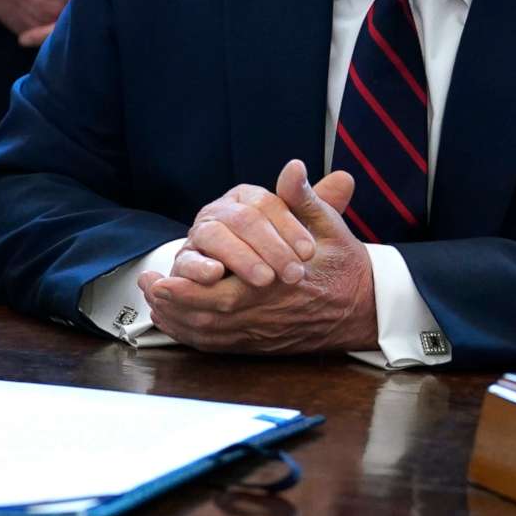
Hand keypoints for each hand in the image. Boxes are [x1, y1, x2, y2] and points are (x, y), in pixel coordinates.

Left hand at [141, 160, 376, 353]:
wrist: (367, 309)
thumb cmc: (345, 266)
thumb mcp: (331, 228)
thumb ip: (306, 200)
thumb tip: (293, 169)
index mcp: (280, 287)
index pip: (226, 293)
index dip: (190, 290)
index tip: (163, 277)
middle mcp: (267, 315)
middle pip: (209, 319)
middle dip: (173, 304)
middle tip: (147, 286)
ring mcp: (262, 334)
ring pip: (210, 335)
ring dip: (178, 320)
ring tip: (153, 301)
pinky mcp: (260, 344)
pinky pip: (220, 346)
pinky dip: (193, 336)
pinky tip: (176, 321)